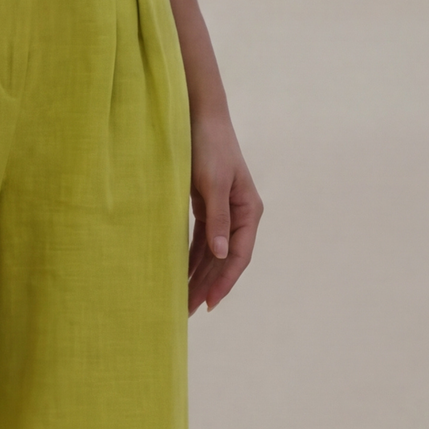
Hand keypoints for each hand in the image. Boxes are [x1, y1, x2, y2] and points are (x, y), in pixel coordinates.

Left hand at [187, 104, 261, 313]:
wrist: (199, 117)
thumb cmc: (209, 147)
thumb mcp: (213, 183)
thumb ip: (218, 218)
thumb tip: (222, 254)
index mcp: (249, 211)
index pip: (239, 256)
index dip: (224, 282)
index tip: (208, 304)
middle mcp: (240, 215)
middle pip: (224, 260)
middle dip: (206, 286)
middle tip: (187, 312)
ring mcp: (224, 212)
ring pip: (211, 254)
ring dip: (198, 276)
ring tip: (181, 301)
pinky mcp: (207, 207)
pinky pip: (201, 241)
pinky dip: (191, 258)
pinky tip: (179, 274)